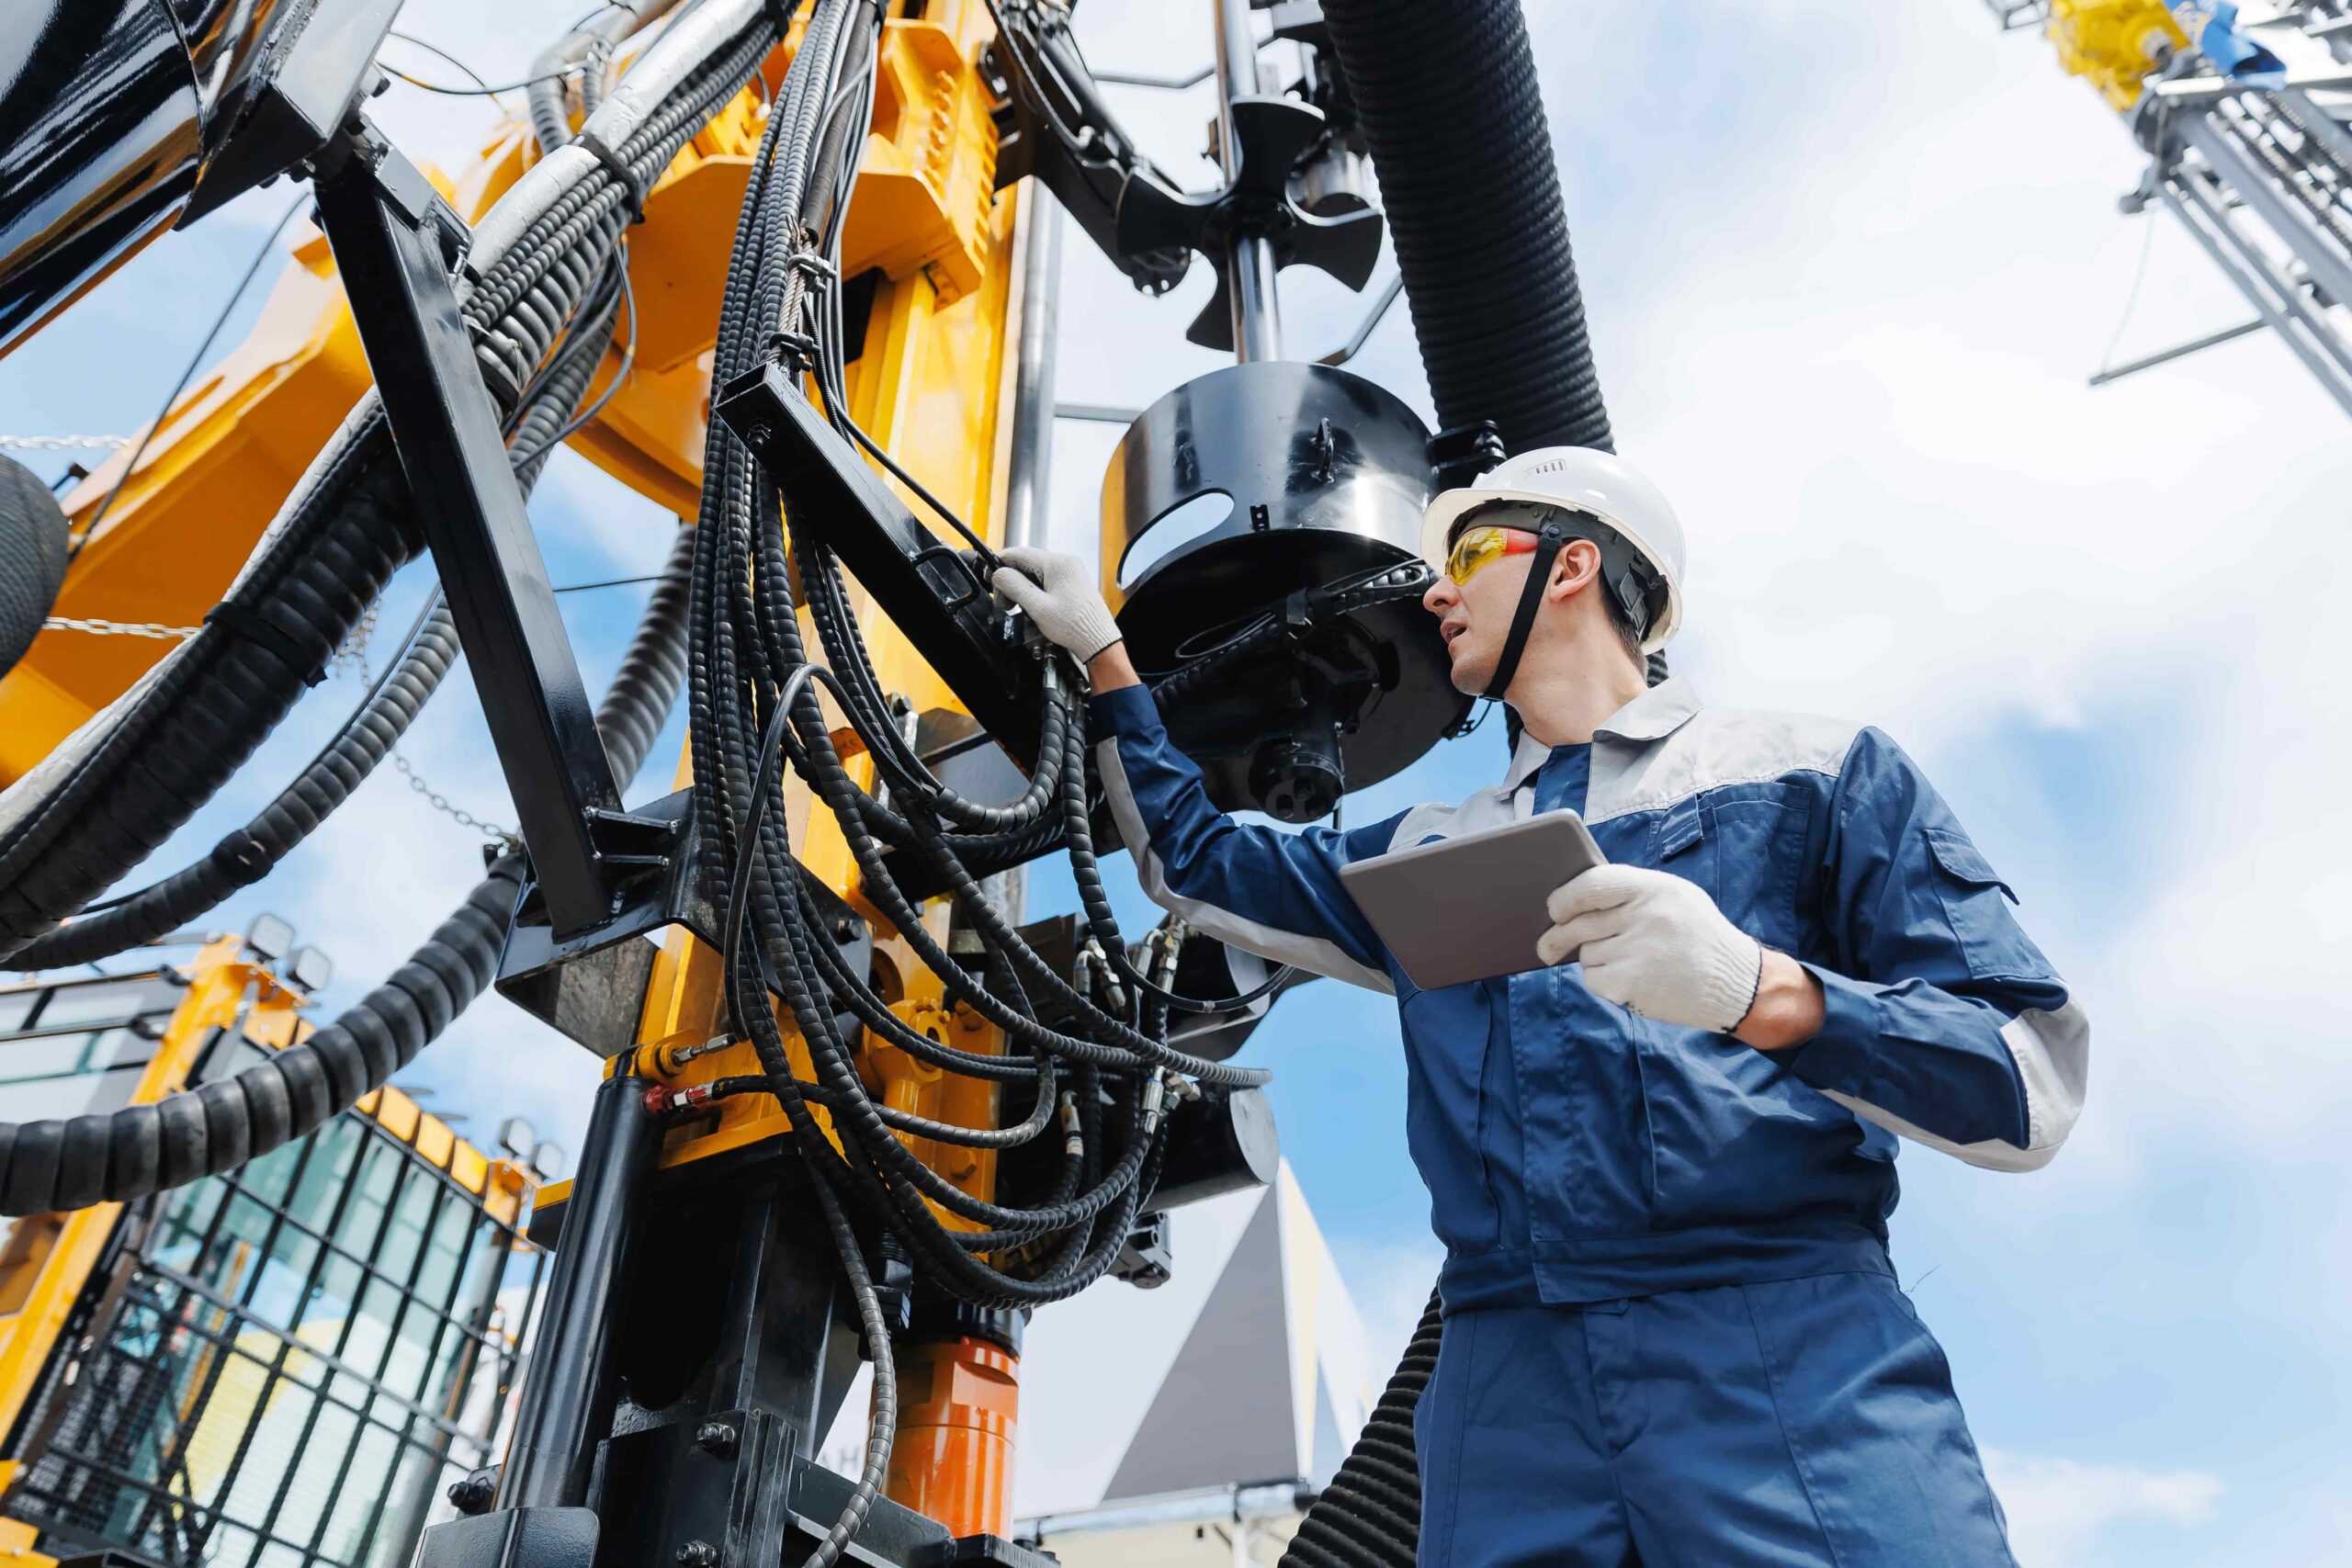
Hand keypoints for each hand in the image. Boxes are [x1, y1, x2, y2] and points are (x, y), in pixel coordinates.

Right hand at [992, 546, 1123, 662]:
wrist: (1098, 640)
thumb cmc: (1075, 626)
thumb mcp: (1038, 607)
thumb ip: (1015, 587)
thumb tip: (999, 574)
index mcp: (1058, 564)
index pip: (1019, 553)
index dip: (999, 563)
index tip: (988, 576)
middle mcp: (1065, 563)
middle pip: (1026, 562)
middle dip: (1010, 579)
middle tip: (1002, 600)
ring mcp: (1070, 572)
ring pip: (1035, 572)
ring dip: (1021, 585)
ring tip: (1015, 605)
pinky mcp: (1072, 583)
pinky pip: (1046, 579)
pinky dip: (1033, 589)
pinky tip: (1030, 604)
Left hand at [1538, 865, 1763, 1033]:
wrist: (1736, 983)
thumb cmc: (1697, 936)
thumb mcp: (1675, 899)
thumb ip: (1632, 894)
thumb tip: (1573, 900)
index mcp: (1654, 888)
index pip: (1592, 884)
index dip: (1565, 897)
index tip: (1553, 908)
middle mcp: (1644, 917)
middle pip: (1578, 923)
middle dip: (1556, 936)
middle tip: (1545, 946)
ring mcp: (1636, 951)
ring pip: (1586, 953)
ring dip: (1596, 959)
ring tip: (1631, 962)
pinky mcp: (1630, 983)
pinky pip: (1594, 978)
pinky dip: (1604, 981)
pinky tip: (1631, 980)